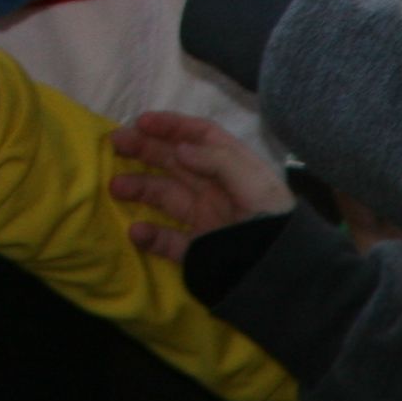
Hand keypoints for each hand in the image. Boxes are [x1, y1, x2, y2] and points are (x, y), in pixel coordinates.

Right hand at [109, 109, 292, 262]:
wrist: (287, 278)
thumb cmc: (274, 222)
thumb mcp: (256, 186)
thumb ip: (218, 162)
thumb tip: (179, 149)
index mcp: (234, 168)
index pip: (201, 136)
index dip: (172, 125)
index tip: (141, 122)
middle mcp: (217, 188)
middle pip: (176, 161)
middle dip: (145, 149)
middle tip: (114, 143)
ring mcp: (206, 219)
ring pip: (165, 195)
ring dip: (139, 187)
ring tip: (115, 187)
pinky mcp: (200, 250)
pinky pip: (169, 240)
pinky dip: (150, 236)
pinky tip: (135, 232)